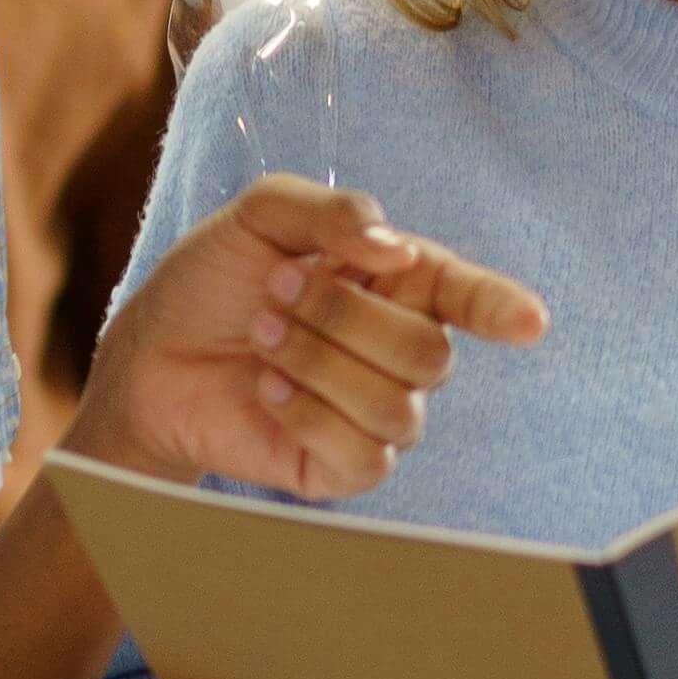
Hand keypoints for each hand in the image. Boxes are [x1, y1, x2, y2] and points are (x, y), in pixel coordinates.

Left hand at [72, 177, 545, 507]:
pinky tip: (266, 391)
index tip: (529, 322)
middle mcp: (401, 350)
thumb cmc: (211, 283)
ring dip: (315, 361)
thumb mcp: (258, 217)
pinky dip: (306, 414)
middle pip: (429, 352)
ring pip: (398, 405)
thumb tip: (393, 247)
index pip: (469, 296)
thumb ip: (328, 211)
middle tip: (275, 293)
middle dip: (342, 316)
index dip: (503, 308)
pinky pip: (364, 455)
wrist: (148, 354)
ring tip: (262, 337)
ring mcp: (377, 413)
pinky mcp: (343, 467)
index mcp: (399, 283)